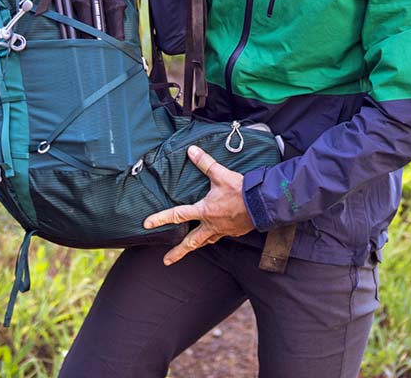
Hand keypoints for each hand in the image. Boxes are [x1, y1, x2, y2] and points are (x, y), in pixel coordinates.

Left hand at [143, 145, 254, 265]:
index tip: (147, 224)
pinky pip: (221, 236)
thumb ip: (205, 163)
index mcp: (205, 211)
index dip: (160, 218)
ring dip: (196, 246)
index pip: (178, 215)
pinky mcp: (235, 231)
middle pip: (191, 242)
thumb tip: (191, 151)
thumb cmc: (241, 190)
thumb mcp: (221, 174)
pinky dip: (215, 237)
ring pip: (206, 241)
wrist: (263, 203)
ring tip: (190, 249)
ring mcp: (223, 230)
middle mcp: (211, 224)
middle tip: (167, 260)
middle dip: (178, 252)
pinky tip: (215, 234)